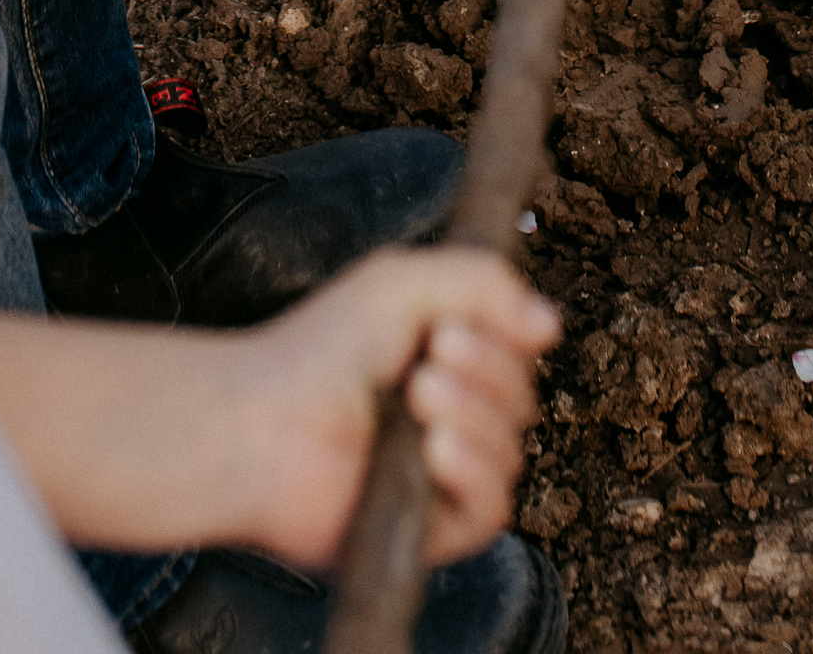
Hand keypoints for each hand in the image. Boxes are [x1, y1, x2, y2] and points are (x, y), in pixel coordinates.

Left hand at [228, 249, 560, 572]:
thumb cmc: (318, 352)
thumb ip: (483, 284)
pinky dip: (472, 472)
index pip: (517, 351)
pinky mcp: (432, 528)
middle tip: (431, 356)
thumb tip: (550, 323)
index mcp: (445, 358)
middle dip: (486, 371)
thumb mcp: (402, 284)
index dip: (504, 335)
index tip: (454, 323)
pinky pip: (491, 509)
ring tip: (418, 395)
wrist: (262, 424)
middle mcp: (448, 415)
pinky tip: (436, 449)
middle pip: (520, 399)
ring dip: (473, 416)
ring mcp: (440, 475)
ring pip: (510, 451)